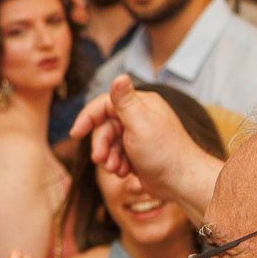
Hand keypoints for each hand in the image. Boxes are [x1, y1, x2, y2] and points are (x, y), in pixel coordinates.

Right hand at [70, 76, 220, 215]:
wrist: (181, 182)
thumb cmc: (163, 152)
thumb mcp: (140, 124)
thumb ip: (125, 101)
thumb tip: (120, 75)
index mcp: (140, 104)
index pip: (105, 104)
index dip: (87, 117)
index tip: (75, 133)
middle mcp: (139, 117)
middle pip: (105, 126)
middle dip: (101, 144)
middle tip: (100, 159)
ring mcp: (138, 135)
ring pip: (110, 142)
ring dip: (109, 157)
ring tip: (117, 169)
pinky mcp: (138, 152)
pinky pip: (117, 154)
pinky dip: (117, 164)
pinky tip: (125, 172)